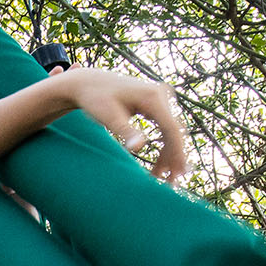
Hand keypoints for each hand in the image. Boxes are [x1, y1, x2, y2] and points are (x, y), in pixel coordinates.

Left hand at [67, 69, 189, 182]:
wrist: (88, 83)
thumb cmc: (95, 99)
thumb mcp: (108, 117)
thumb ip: (125, 131)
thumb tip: (139, 148)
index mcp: (152, 96)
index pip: (171, 129)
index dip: (176, 153)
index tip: (176, 174)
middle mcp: (161, 93)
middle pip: (175, 131)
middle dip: (173, 158)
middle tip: (171, 183)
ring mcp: (160, 96)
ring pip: (172, 131)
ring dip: (169, 154)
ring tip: (161, 177)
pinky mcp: (157, 102)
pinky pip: (165, 126)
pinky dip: (163, 145)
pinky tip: (160, 164)